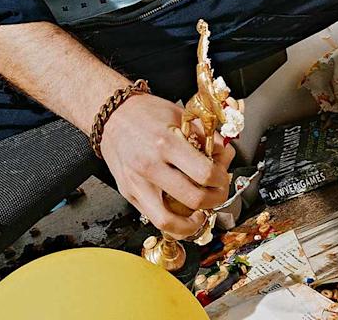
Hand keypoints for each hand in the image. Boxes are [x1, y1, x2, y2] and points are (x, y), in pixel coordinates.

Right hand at [100, 92, 234, 236]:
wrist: (112, 116)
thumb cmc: (145, 113)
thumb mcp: (181, 116)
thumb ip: (206, 137)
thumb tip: (225, 157)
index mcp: (166, 143)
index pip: (204, 173)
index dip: (221, 179)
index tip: (223, 177)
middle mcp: (150, 166)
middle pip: (193, 199)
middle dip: (214, 200)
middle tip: (218, 193)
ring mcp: (136, 183)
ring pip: (168, 221)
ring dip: (192, 223)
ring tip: (201, 214)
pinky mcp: (128, 193)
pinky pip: (153, 219)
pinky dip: (173, 223)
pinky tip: (182, 215)